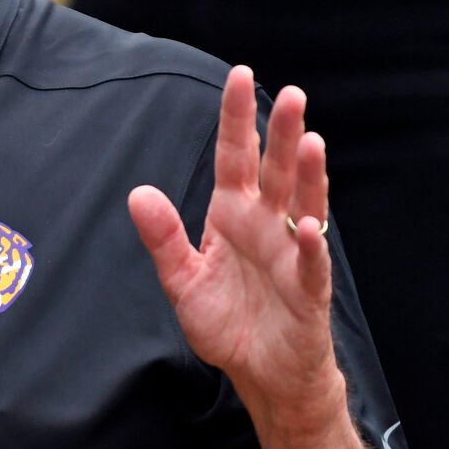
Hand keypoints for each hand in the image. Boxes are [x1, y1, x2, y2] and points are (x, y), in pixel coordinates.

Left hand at [128, 66, 345, 435]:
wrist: (258, 373)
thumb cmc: (226, 321)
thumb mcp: (180, 279)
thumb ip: (162, 237)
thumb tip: (138, 192)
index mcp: (233, 215)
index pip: (235, 157)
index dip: (236, 119)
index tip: (237, 75)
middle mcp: (266, 226)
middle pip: (275, 171)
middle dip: (282, 134)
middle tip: (292, 94)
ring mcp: (291, 254)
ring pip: (303, 206)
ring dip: (307, 176)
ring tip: (310, 141)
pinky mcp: (307, 290)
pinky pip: (310, 264)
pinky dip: (310, 246)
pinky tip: (308, 227)